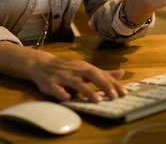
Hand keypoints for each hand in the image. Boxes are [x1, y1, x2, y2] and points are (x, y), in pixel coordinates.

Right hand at [0, 42, 126, 102]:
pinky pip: (56, 88)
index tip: (123, 93)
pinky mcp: (50, 83)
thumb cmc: (67, 69)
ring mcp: (62, 76)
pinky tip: (68, 98)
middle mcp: (75, 70)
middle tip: (114, 96)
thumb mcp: (85, 69)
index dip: (113, 83)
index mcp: (84, 67)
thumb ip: (103, 73)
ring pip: (76, 82)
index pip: (101, 74)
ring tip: (97, 100)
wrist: (42, 65)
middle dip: (103, 85)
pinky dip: (62, 93)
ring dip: (87, 91)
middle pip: (91, 75)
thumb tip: (121, 73)